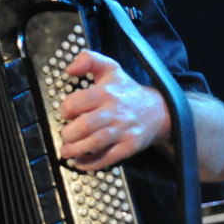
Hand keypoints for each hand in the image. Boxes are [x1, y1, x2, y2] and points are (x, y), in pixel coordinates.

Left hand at [58, 50, 170, 170]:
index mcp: (106, 92)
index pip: (76, 103)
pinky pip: (106, 158)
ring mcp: (122, 130)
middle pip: (83, 126)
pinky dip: (89, 163)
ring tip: (67, 151)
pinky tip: (80, 161)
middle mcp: (114, 111)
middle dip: (68, 134)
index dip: (65, 110)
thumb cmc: (127, 91)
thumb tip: (70, 69)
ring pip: (93, 144)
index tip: (66, 114)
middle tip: (66, 135)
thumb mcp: (110, 69)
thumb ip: (88, 60)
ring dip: (74, 151)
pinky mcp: (129, 147)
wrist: (159, 110)